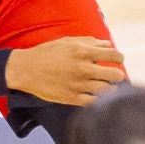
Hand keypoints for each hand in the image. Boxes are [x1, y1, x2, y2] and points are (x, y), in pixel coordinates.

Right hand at [5, 37, 125, 105]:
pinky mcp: (72, 98)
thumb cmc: (46, 53)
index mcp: (83, 52)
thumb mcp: (67, 41)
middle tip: (112, 74)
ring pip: (108, 90)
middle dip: (117, 74)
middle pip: (116, 75)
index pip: (114, 55)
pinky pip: (94, 102)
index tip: (116, 59)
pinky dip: (98, 99)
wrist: (26, 70)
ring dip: (109, 87)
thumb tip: (108, 44)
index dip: (119, 57)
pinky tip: (95, 94)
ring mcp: (78, 85)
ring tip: (105, 85)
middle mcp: (83, 68)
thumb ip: (90, 42)